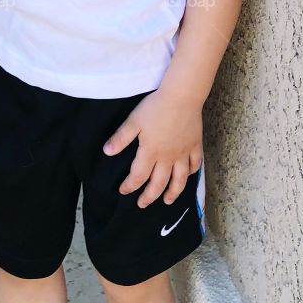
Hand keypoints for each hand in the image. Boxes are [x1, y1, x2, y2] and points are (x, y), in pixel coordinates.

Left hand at [103, 88, 203, 206]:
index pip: (138, 176)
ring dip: (173, 193)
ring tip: (167, 201)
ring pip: (180, 180)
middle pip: (159, 183)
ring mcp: (183, 153)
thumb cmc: (155, 107)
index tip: (123, 192)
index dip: (130, 186)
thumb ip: (121, 138)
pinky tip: (188, 176)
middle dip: (149, 196)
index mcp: (151, 152)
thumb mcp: (133, 121)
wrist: (182, 97)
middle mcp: (168, 157)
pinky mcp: (195, 145)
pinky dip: (192, 173)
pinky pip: (195, 164)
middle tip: (142, 205)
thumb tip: (106, 152)